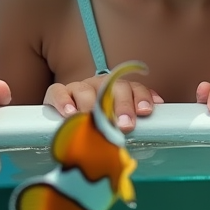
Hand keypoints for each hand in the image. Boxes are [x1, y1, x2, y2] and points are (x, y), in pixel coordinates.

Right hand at [43, 73, 162, 132]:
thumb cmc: (98, 120)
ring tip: (94, 120)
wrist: (66, 112)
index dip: (141, 98)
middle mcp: (100, 83)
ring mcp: (79, 87)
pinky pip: (58, 92)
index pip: (134, 88)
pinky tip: (69, 113)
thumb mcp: (117, 120)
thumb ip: (131, 120)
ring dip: (92, 105)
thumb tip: (152, 125)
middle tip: (125, 125)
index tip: (145, 111)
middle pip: (114, 88)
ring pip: (86, 90)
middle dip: (122, 106)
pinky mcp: (57, 93)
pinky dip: (63, 101)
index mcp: (118, 88)